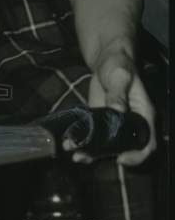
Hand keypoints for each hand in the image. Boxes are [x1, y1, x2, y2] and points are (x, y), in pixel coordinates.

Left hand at [77, 44, 155, 165]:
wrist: (107, 60)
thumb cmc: (119, 65)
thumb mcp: (120, 75)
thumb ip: (118, 92)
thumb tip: (117, 110)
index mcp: (143, 114)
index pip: (147, 142)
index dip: (137, 155)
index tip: (121, 159)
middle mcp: (131, 123)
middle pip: (125, 149)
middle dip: (107, 156)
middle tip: (86, 157)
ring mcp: (115, 124)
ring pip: (108, 145)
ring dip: (92, 153)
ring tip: (75, 155)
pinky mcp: (101, 121)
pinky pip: (95, 136)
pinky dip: (85, 143)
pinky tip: (72, 145)